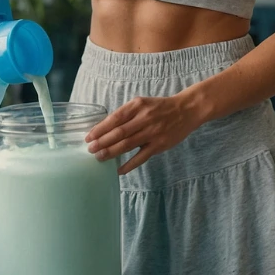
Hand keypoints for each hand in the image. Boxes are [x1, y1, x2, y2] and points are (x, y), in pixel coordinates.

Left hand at [85, 93, 203, 174]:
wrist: (186, 110)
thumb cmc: (160, 107)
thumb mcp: (142, 104)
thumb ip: (126, 114)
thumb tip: (105, 128)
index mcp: (137, 106)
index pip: (114, 118)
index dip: (100, 129)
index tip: (89, 137)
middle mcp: (144, 118)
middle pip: (119, 132)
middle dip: (102, 142)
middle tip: (90, 150)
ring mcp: (152, 133)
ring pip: (127, 145)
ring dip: (111, 152)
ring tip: (99, 158)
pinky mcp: (159, 145)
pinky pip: (141, 157)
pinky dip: (129, 165)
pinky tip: (119, 170)